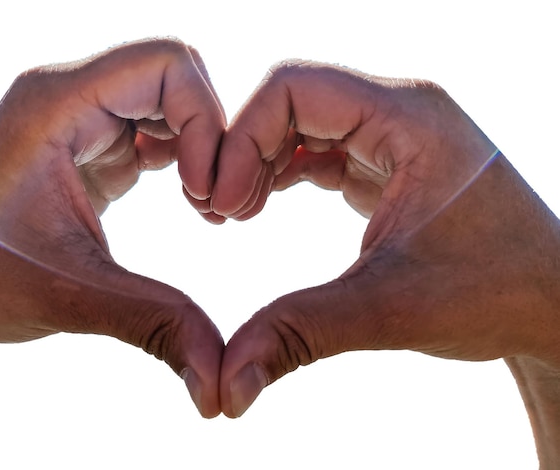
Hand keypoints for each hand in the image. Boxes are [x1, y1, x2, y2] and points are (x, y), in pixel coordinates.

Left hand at [0, 38, 225, 417]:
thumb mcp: (71, 298)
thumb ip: (155, 324)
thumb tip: (220, 381)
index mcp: (55, 104)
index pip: (165, 64)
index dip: (206, 121)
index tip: (205, 193)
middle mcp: (69, 95)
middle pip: (177, 78)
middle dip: (212, 138)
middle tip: (217, 204)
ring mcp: (82, 117)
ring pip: (174, 102)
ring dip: (204, 150)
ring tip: (206, 208)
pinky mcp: (93, 143)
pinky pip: (160, 130)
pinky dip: (188, 161)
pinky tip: (193, 204)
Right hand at [212, 60, 559, 431]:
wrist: (550, 304)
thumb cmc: (497, 294)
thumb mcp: (389, 310)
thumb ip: (299, 335)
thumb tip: (226, 387)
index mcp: (409, 118)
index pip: (294, 87)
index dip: (243, 139)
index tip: (224, 206)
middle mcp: (401, 112)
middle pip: (291, 99)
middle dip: (243, 150)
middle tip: (218, 212)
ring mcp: (394, 134)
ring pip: (300, 121)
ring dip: (257, 161)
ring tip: (232, 213)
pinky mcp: (386, 161)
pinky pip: (317, 148)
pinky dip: (279, 172)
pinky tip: (258, 206)